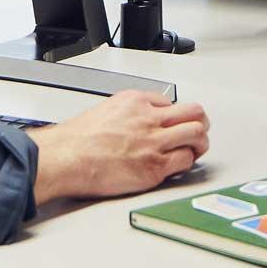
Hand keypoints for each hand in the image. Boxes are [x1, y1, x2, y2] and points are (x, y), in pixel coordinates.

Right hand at [31, 89, 209, 203]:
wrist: (66, 158)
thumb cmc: (77, 140)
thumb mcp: (105, 109)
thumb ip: (128, 113)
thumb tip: (140, 121)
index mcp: (136, 101)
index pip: (171, 102)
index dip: (175, 115)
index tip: (174, 124)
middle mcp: (148, 118)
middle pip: (194, 112)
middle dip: (200, 122)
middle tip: (198, 131)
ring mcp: (153, 142)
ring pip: (197, 134)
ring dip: (200, 143)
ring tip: (195, 149)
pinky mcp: (154, 167)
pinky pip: (185, 161)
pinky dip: (186, 163)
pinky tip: (178, 165)